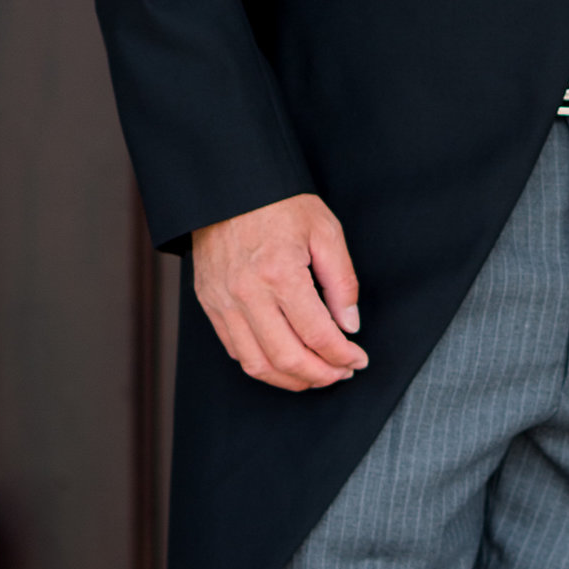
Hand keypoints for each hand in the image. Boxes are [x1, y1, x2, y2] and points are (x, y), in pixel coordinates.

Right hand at [192, 194, 367, 390]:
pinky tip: (284, 361)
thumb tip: (350, 325)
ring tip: (316, 376)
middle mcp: (247, 294)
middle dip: (321, 375)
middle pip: (287, 358)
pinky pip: (235, 350)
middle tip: (342, 373)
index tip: (358, 361)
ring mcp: (223, 302)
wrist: (229, 188)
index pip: (317, 335)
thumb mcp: (325, 232)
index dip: (343, 356)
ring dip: (291, 379)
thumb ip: (342, 282)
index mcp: (280, 274)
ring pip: (257, 364)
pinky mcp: (210, 304)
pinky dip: (262, 365)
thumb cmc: (280, 204)